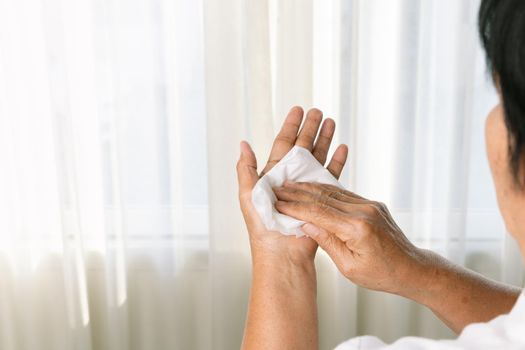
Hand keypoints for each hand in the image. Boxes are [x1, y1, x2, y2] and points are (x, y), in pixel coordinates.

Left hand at [236, 107, 347, 263]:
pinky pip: (331, 176)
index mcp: (273, 175)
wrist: (282, 252)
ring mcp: (307, 188)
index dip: (290, 126)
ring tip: (331, 122)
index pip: (283, 143)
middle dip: (310, 128)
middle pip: (303, 147)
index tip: (297, 110)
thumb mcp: (248, 195)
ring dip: (324, 139)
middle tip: (317, 111)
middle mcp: (291, 178)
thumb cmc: (262, 227)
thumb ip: (246, 169)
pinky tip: (342, 148)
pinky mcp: (321, 198)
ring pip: (318, 157)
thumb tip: (243, 143)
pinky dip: (337, 161)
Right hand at [273, 182, 426, 294]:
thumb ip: (327, 242)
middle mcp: (364, 211)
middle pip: (323, 197)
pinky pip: (343, 194)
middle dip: (297, 193)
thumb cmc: (380, 274)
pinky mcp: (372, 204)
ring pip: (332, 192)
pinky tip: (310, 189)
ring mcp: (370, 205)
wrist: (411, 268)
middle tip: (277, 189)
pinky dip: (324, 191)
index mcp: (358, 228)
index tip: (277, 204)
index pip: (318, 212)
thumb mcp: (349, 267)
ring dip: (309, 188)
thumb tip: (305, 224)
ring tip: (289, 186)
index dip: (295, 207)